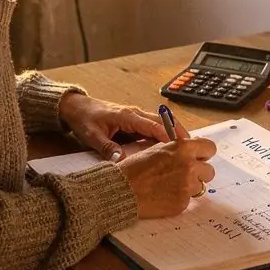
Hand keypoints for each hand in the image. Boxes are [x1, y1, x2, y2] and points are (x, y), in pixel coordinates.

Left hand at [58, 92, 188, 160]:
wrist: (77, 108)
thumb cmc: (85, 119)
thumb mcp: (92, 136)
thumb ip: (107, 148)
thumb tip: (120, 161)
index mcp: (127, 115)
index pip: (152, 125)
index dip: (167, 134)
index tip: (181, 144)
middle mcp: (135, 114)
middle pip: (162, 122)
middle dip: (178, 133)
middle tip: (193, 147)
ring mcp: (136, 118)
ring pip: (160, 125)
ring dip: (173, 134)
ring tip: (188, 149)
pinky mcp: (134, 123)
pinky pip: (153, 129)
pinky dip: (164, 136)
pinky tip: (171, 148)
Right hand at [120, 137, 216, 218]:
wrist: (123, 190)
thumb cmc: (135, 168)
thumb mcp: (157, 149)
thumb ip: (177, 149)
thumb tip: (190, 151)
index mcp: (183, 148)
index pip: (210, 148)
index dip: (204, 154)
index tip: (200, 158)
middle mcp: (189, 165)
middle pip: (209, 170)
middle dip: (200, 173)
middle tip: (185, 175)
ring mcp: (187, 185)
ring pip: (200, 186)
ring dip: (190, 186)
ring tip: (171, 185)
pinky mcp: (183, 202)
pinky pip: (188, 200)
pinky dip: (179, 198)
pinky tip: (165, 195)